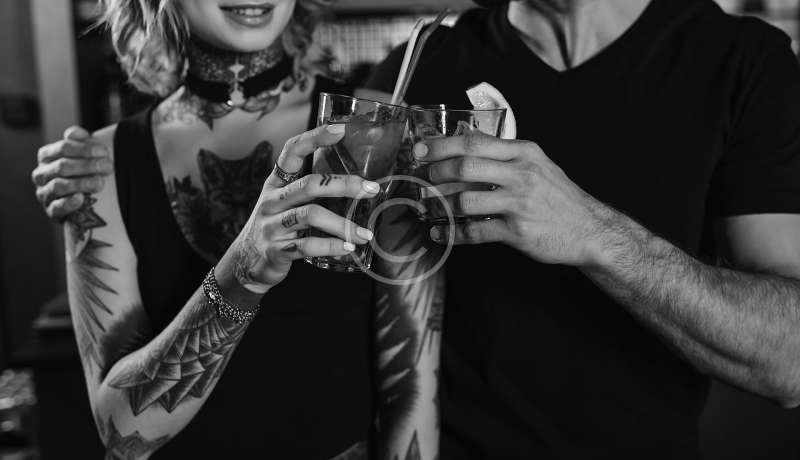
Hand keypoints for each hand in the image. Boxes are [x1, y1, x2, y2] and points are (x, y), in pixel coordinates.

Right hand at [32, 126, 112, 220]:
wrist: (84, 203)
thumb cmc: (83, 172)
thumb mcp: (83, 155)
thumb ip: (80, 142)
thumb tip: (75, 133)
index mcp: (47, 156)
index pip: (64, 148)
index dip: (85, 149)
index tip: (105, 152)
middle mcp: (41, 174)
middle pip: (62, 166)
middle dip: (88, 165)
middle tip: (108, 167)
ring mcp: (45, 193)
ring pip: (58, 186)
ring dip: (82, 183)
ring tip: (101, 183)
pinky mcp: (52, 211)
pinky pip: (57, 207)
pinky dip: (69, 203)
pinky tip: (81, 198)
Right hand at [217, 124, 379, 294]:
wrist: (246, 263)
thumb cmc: (276, 227)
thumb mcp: (284, 203)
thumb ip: (309, 191)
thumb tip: (355, 181)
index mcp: (276, 183)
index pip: (292, 151)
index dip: (315, 137)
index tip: (341, 129)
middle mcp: (272, 200)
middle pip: (310, 184)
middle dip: (344, 185)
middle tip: (371, 189)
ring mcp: (272, 225)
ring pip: (311, 216)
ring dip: (343, 225)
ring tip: (365, 235)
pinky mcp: (276, 250)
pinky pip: (307, 246)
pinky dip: (330, 247)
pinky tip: (347, 248)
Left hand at [414, 130, 610, 267]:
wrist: (588, 228)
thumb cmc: (558, 196)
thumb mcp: (537, 164)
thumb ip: (505, 154)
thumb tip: (466, 145)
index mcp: (524, 153)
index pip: (474, 142)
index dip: (442, 145)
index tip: (422, 150)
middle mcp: (521, 175)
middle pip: (466, 167)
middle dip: (437, 173)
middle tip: (425, 179)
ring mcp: (519, 204)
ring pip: (466, 200)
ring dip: (442, 204)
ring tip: (431, 207)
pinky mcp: (517, 232)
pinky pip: (474, 231)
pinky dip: (452, 233)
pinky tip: (441, 233)